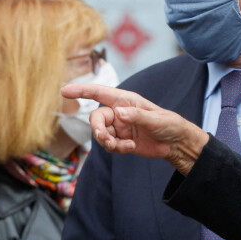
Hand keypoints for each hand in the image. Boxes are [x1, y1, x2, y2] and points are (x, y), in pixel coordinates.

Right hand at [60, 83, 207, 173]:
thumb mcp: (156, 119)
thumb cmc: (169, 124)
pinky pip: (109, 145)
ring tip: (121, 146)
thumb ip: (137, 116)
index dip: (82, 90)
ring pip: (100, 134)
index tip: (64, 91)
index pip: (99, 93)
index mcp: (125, 100)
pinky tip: (130, 148)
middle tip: (105, 138)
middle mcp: (119, 112)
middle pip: (96, 118)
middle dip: (96, 129)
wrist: (176, 143)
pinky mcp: (121, 141)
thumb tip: (119, 114)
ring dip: (106, 142)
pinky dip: (116, 148)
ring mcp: (119, 127)